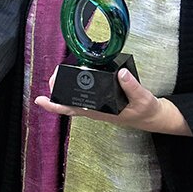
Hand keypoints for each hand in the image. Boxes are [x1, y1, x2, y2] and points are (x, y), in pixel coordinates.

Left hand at [35, 66, 191, 135]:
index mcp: (101, 111)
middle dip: (56, 91)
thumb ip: (132, 86)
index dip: (55, 106)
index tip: (40, 100)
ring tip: (55, 75)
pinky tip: (70, 79)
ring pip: (74, 99)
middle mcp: (95, 110)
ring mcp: (97, 106)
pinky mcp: (101, 101)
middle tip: (51, 77)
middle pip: (68, 103)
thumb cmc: (145, 110)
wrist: (152, 117)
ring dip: (63, 89)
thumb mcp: (143, 99)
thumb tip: (120, 73)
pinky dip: (74, 88)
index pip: (73, 110)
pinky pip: (83, 96)